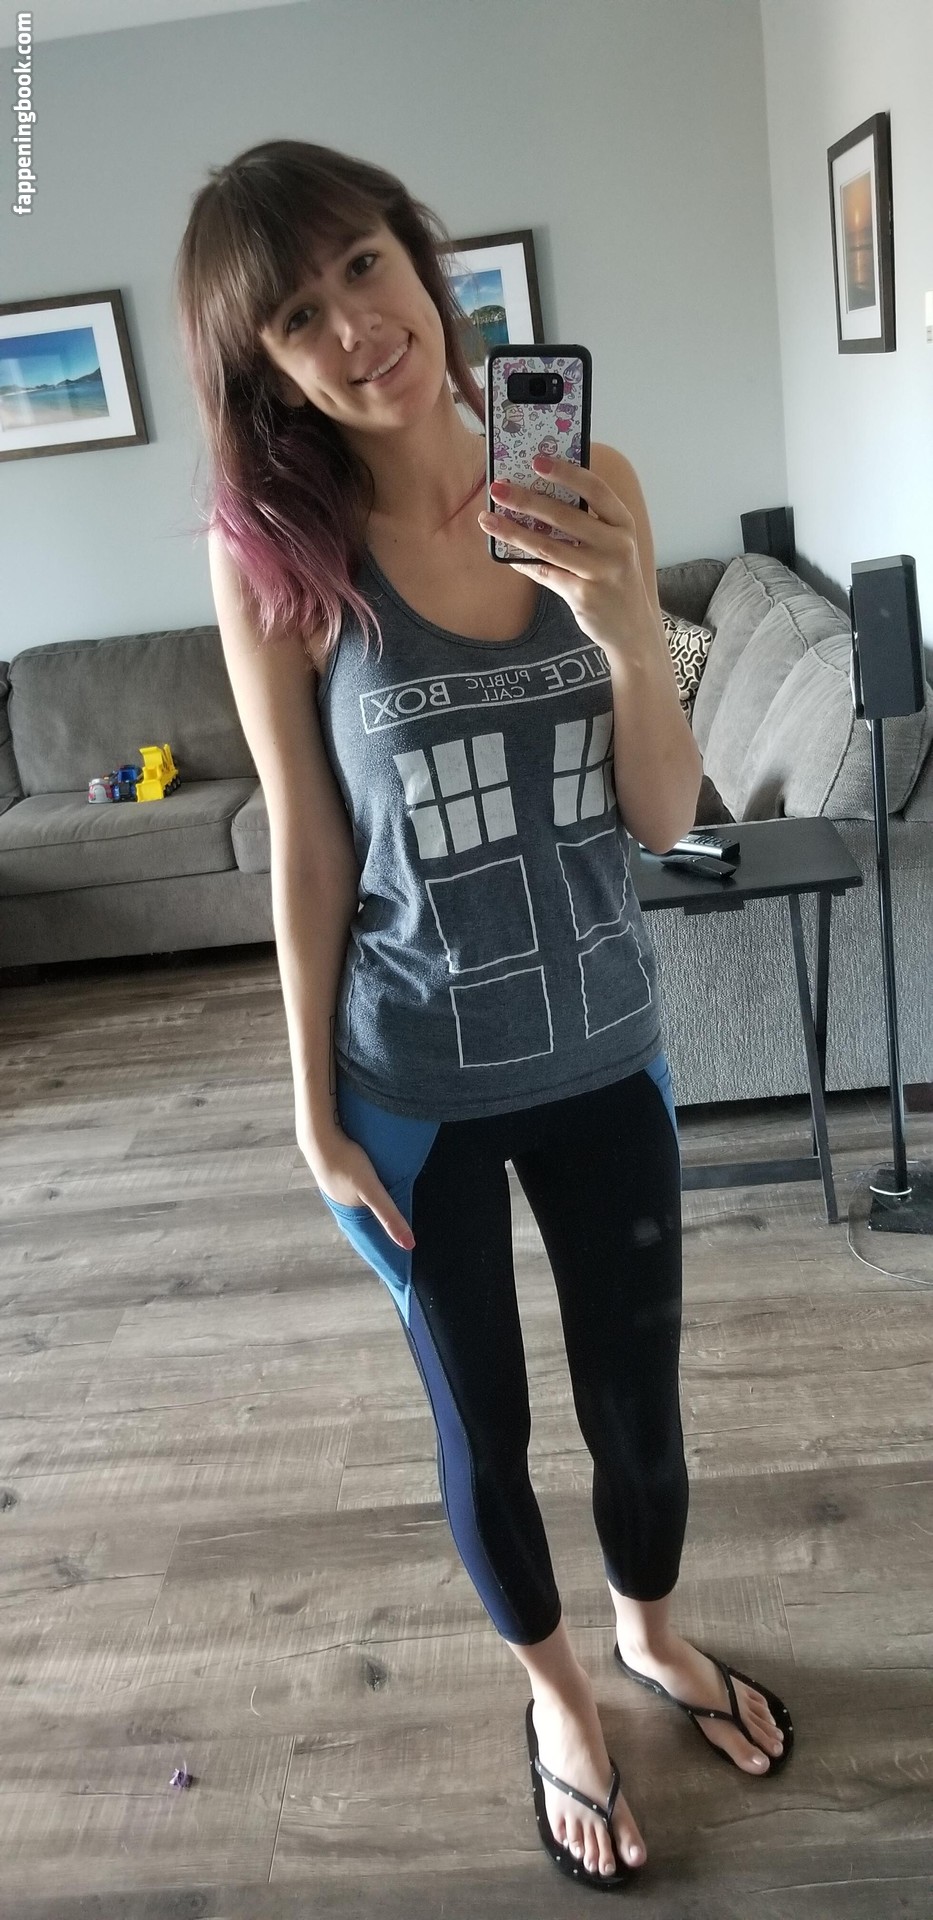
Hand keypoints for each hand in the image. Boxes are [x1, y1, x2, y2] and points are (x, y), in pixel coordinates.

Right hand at [298, 1126, 414, 1250]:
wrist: (319, 1135)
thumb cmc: (346, 1162)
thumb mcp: (371, 1190)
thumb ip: (389, 1215)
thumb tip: (408, 1245)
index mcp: (349, 1214)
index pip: (367, 1240)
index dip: (379, 1250)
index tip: (392, 1263)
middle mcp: (340, 1204)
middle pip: (363, 1224)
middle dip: (376, 1234)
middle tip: (393, 1245)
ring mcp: (336, 1188)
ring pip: (357, 1206)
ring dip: (368, 1214)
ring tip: (383, 1222)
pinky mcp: (336, 1172)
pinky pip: (352, 1190)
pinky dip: (362, 1197)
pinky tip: (366, 1192)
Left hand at [478, 453, 655, 658]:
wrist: (631, 627)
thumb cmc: (613, 578)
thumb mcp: (610, 545)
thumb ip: (584, 524)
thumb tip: (534, 498)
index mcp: (623, 524)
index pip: (595, 489)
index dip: (566, 472)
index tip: (536, 460)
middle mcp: (617, 545)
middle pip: (565, 516)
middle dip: (526, 500)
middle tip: (498, 489)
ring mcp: (602, 572)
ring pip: (548, 546)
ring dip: (513, 531)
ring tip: (488, 520)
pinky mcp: (585, 596)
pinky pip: (545, 574)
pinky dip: (523, 562)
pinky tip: (505, 554)